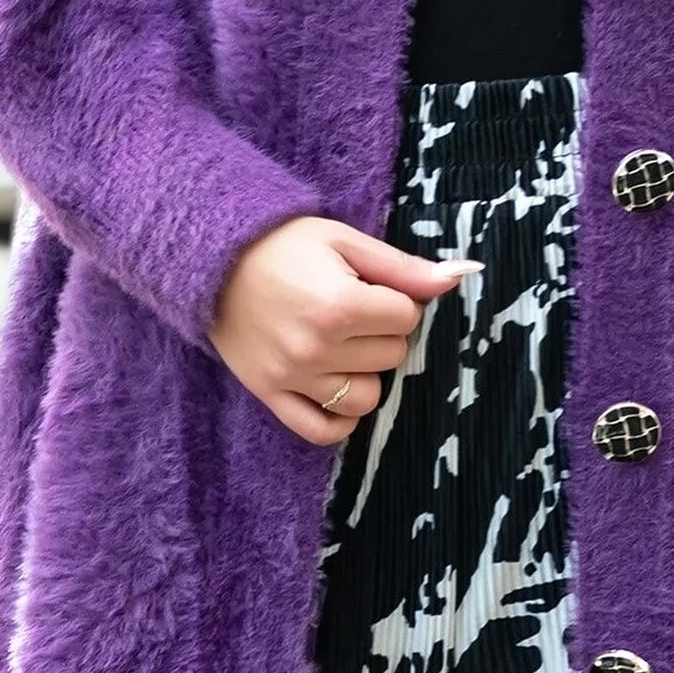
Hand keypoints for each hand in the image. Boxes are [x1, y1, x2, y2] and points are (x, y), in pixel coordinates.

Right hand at [210, 214, 479, 445]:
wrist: (211, 260)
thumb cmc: (282, 244)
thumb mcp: (345, 241)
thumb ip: (404, 268)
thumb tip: (462, 276)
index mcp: (339, 306)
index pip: (407, 318)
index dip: (395, 300)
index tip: (369, 287)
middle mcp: (316, 348)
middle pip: (391, 356)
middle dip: (381, 332)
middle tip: (351, 311)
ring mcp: (292, 377)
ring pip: (367, 397)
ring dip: (365, 372)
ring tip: (342, 345)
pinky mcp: (270, 394)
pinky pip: (322, 430)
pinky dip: (341, 417)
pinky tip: (340, 388)